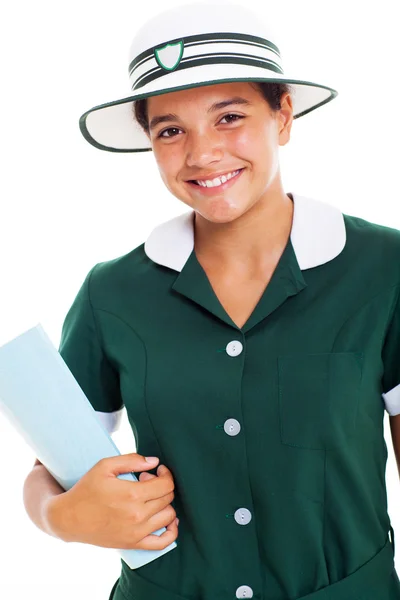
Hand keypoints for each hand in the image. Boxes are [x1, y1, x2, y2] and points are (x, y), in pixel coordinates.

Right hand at [45, 453, 178, 549]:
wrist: (69, 519)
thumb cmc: (86, 489)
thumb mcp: (105, 466)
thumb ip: (132, 460)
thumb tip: (155, 461)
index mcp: (132, 494)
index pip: (166, 484)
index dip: (165, 474)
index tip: (157, 470)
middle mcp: (137, 515)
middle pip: (168, 498)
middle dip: (162, 485)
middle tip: (147, 481)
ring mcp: (137, 532)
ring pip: (169, 516)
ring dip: (165, 503)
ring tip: (150, 498)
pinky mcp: (133, 544)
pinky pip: (163, 542)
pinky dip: (171, 532)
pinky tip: (168, 521)